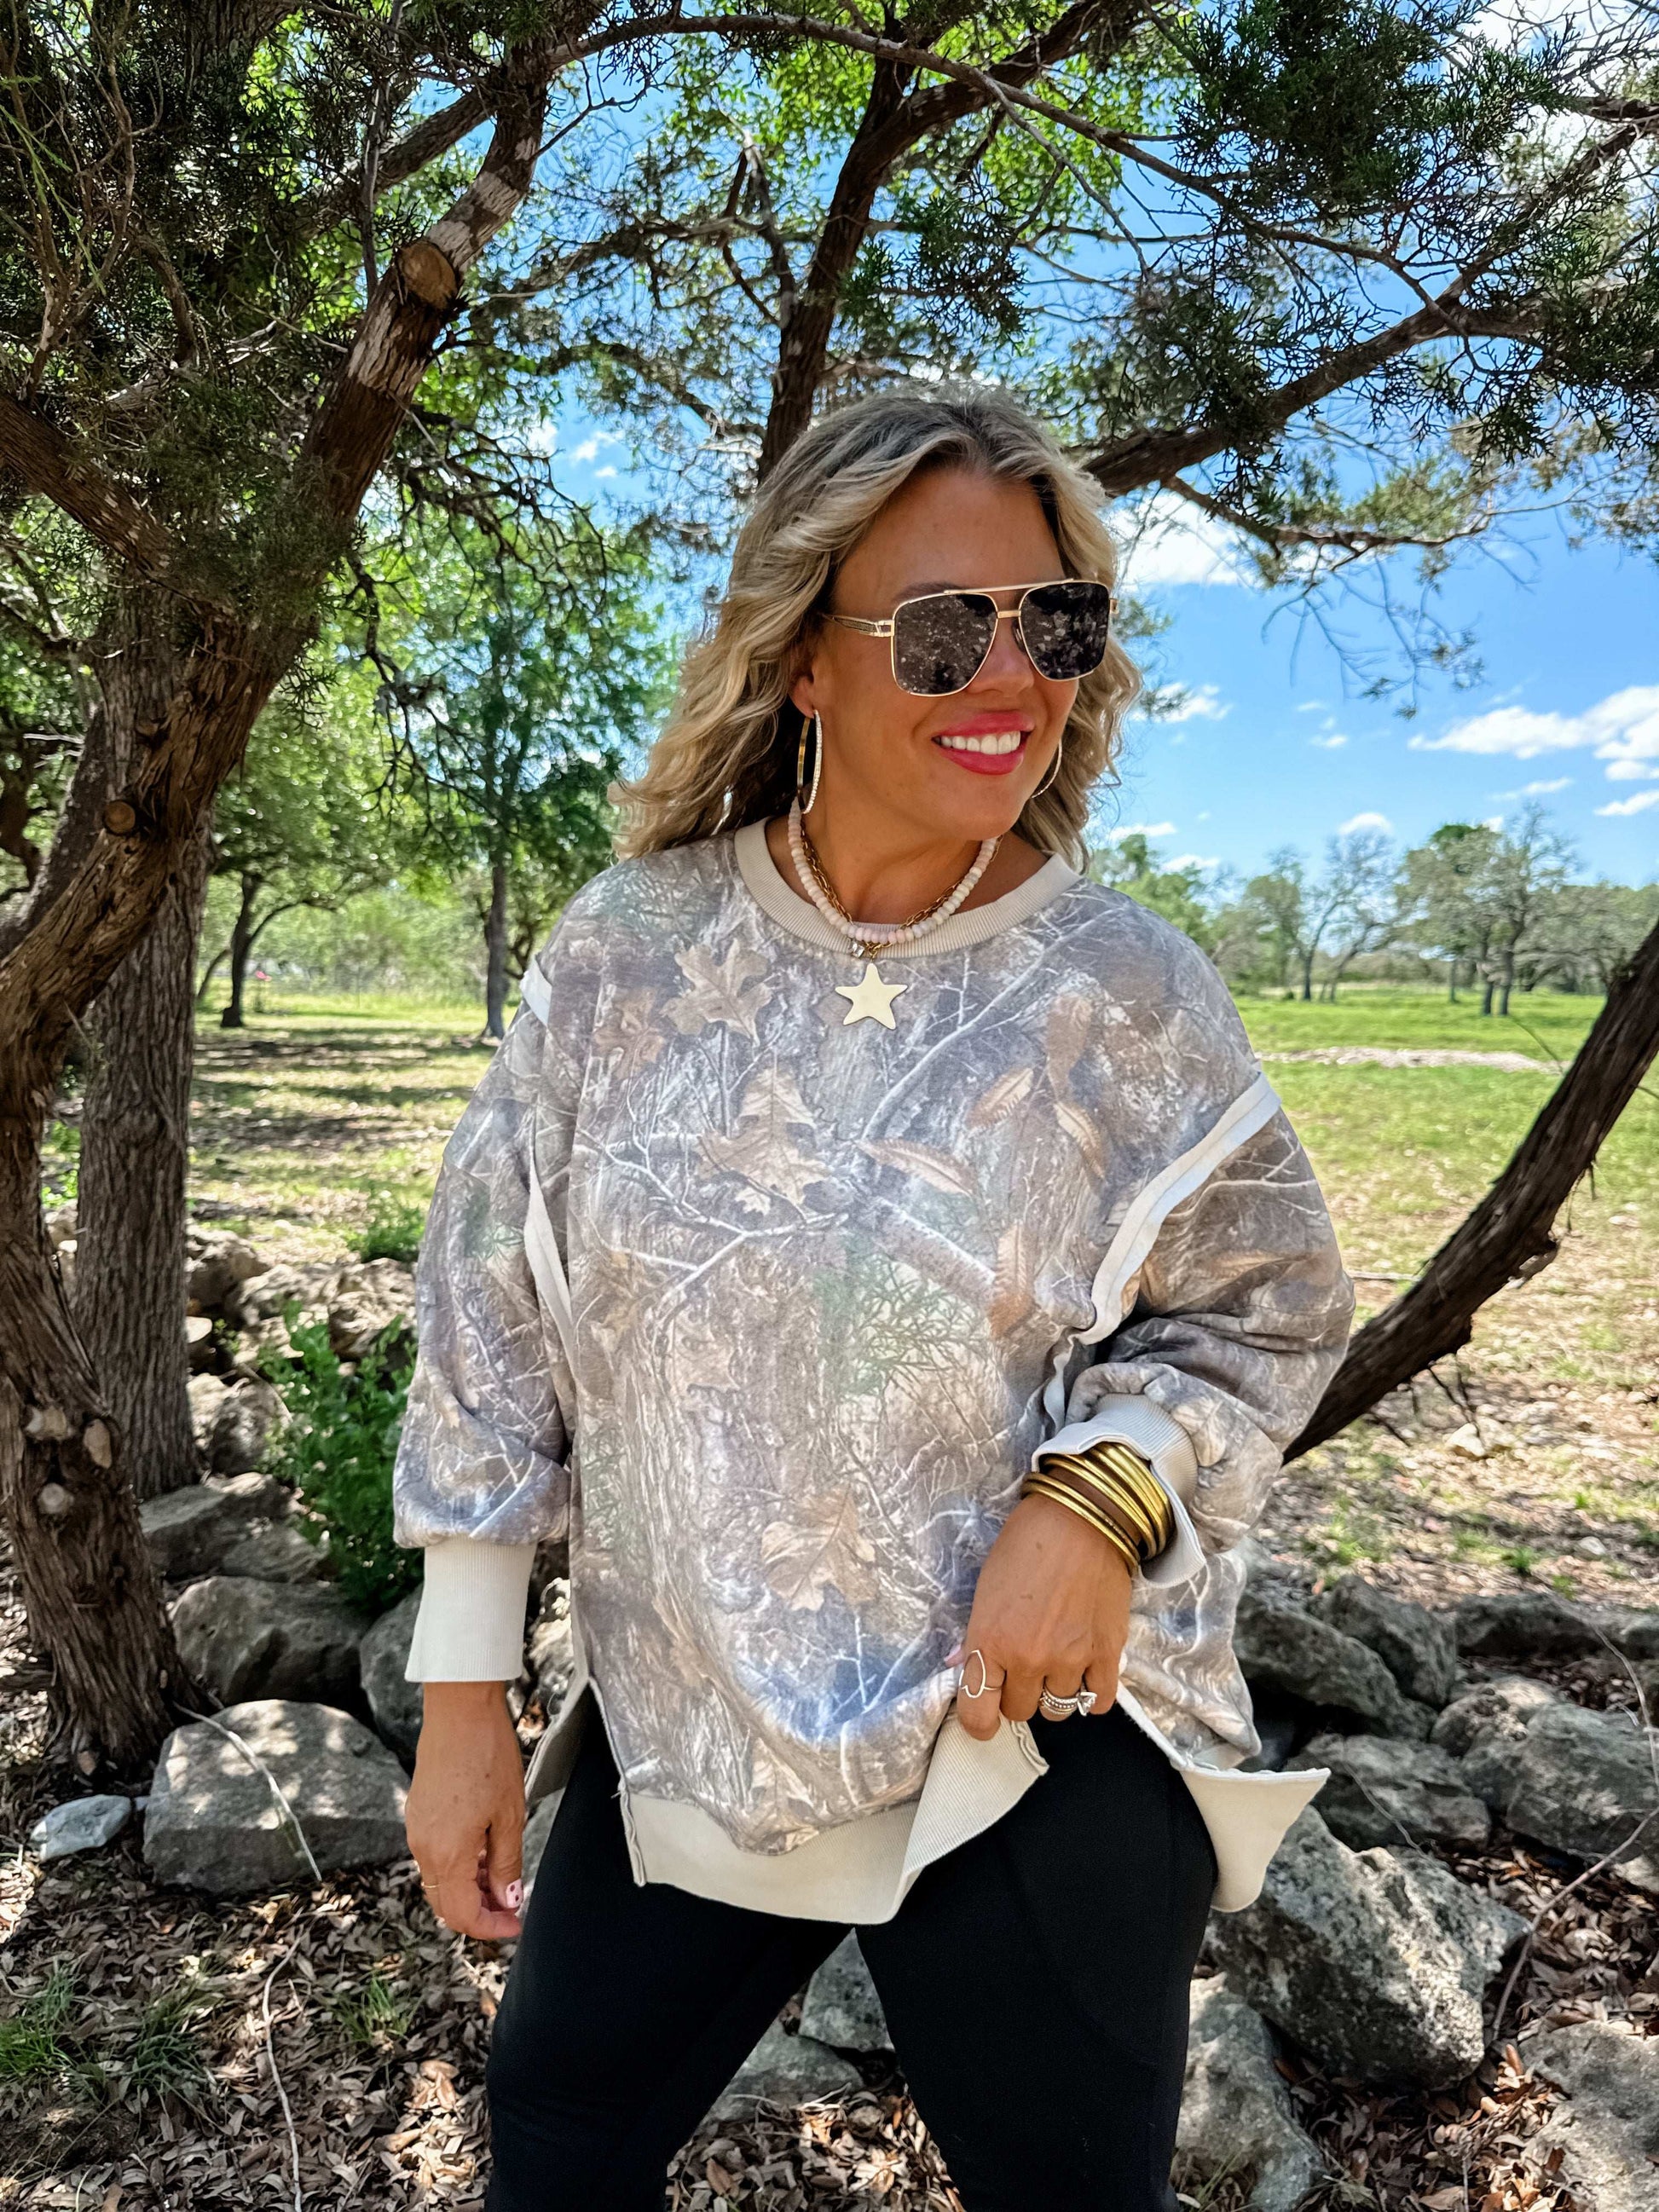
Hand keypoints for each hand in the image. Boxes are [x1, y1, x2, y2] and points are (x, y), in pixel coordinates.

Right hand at [406, 1681, 525, 1938]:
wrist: (459, 1711)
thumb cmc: (487, 1755)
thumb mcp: (509, 1814)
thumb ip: (506, 1864)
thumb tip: (508, 1900)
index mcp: (447, 1853)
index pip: (462, 1915)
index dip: (490, 1928)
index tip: (515, 1925)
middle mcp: (423, 1847)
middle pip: (446, 1904)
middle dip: (479, 1912)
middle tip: (511, 1905)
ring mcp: (417, 1829)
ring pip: (440, 1881)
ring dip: (469, 1888)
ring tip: (502, 1873)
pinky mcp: (418, 1813)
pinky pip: (435, 1855)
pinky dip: (458, 1865)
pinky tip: (483, 1849)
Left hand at [948, 1491, 1132, 1739]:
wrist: (1081, 1519)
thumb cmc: (1026, 1545)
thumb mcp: (986, 1586)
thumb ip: (975, 1633)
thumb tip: (960, 1663)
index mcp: (991, 1641)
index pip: (977, 1714)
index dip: (978, 1721)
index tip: (984, 1714)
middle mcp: (1028, 1659)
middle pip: (1019, 1712)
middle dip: (1017, 1695)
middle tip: (1022, 1668)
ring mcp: (1070, 1659)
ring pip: (1058, 1710)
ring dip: (1053, 1693)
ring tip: (1055, 1664)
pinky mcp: (1107, 1654)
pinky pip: (1097, 1702)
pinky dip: (1089, 1695)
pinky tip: (1084, 1674)